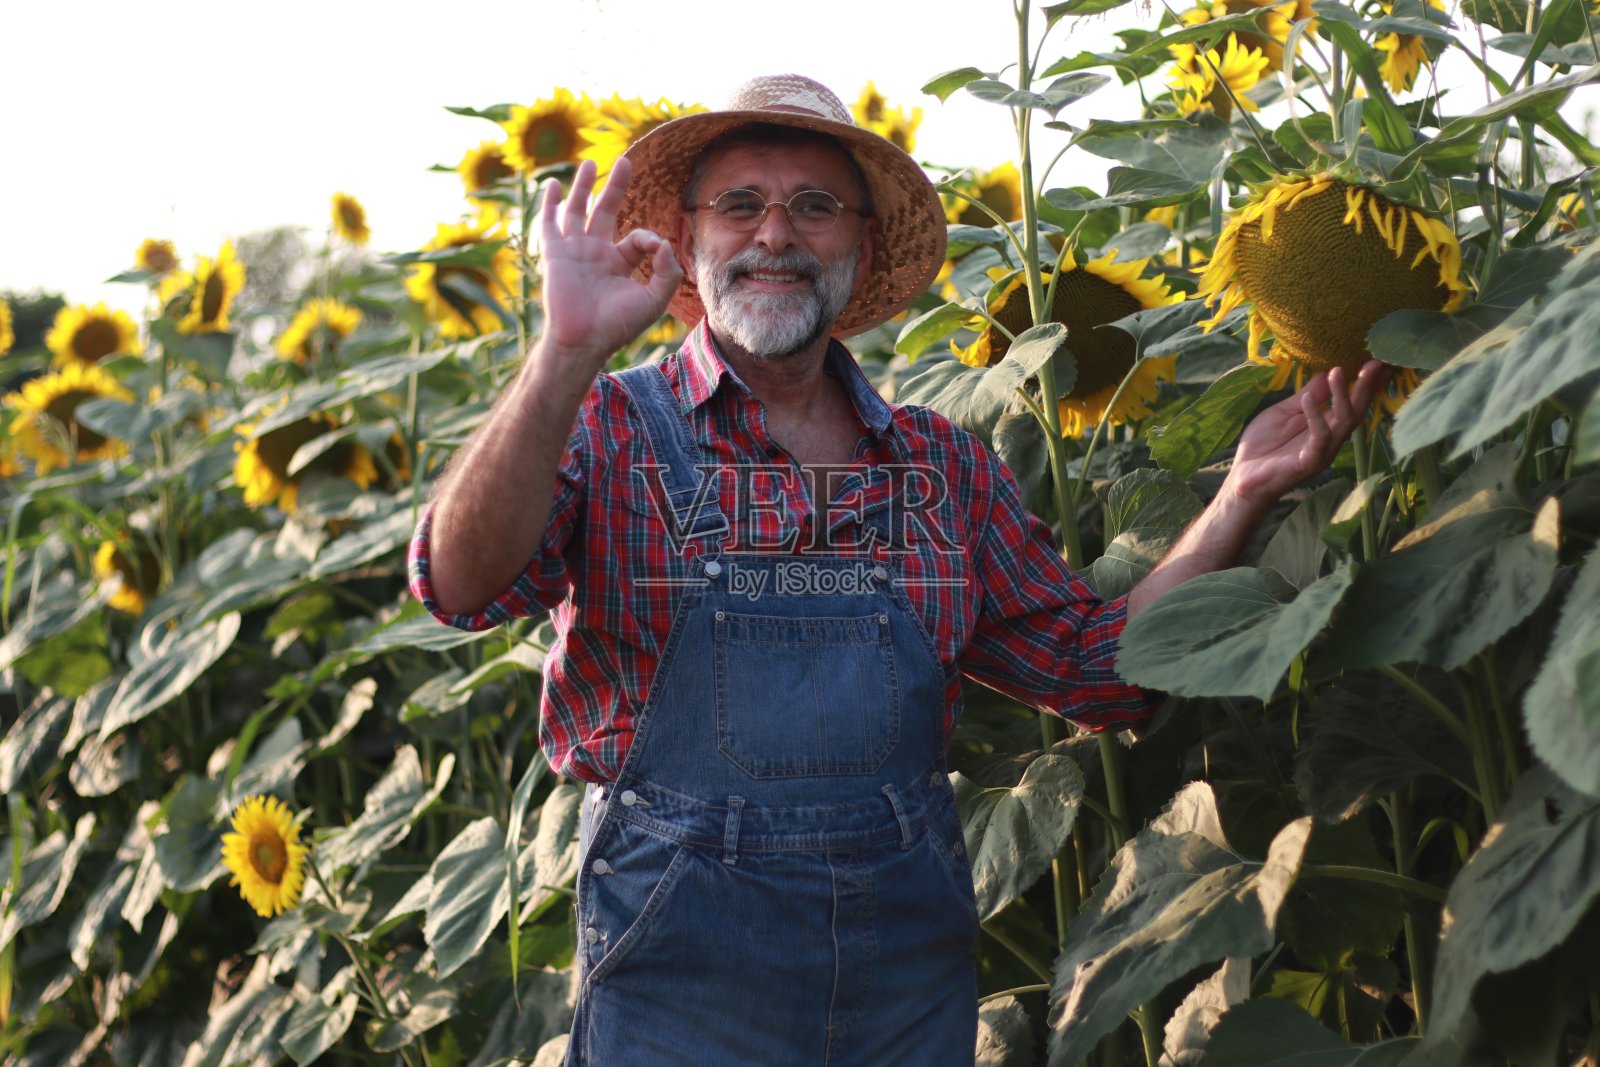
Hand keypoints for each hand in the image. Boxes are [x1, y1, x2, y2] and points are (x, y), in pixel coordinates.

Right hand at [537, 155, 683, 363]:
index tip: (658, 249)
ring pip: (577, 211)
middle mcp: (596, 254)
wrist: (584, 340)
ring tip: (590, 163)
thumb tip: (665, 244)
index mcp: (619, 264)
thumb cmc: (617, 326)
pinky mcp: (554, 254)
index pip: (637, 237)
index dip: (650, 238)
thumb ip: (667, 272)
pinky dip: (548, 204)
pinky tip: (551, 185)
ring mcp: (574, 252)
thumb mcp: (653, 300)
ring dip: (583, 186)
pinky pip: (549, 224)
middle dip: (615, 187)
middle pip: (606, 211)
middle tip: (625, 161)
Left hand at [1224, 361, 1389, 510]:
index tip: (1378, 358)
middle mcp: (1331, 437)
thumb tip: (1328, 370)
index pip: (1354, 401)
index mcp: (1327, 425)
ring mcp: (1322, 451)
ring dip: (1343, 395)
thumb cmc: (1264, 445)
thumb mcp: (1286, 412)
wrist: (1243, 478)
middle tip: (1373, 362)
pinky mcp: (1308, 462)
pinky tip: (1308, 398)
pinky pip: (1319, 438)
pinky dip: (1316, 416)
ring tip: (1337, 371)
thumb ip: (1309, 394)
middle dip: (1367, 385)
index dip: (1367, 382)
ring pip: (1344, 422)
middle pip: (1358, 410)